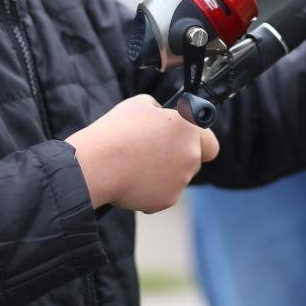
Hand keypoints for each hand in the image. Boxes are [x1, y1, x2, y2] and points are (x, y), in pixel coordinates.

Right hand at [66, 95, 220, 212]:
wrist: (96, 165)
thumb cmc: (115, 131)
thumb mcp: (139, 105)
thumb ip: (160, 110)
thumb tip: (163, 116)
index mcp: (187, 129)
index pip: (210, 142)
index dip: (199, 142)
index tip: (185, 142)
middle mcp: (190, 155)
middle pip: (194, 161)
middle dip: (178, 157)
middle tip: (153, 153)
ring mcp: (181, 180)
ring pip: (178, 178)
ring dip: (164, 173)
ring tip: (136, 165)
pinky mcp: (168, 200)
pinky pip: (164, 194)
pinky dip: (152, 189)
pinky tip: (133, 180)